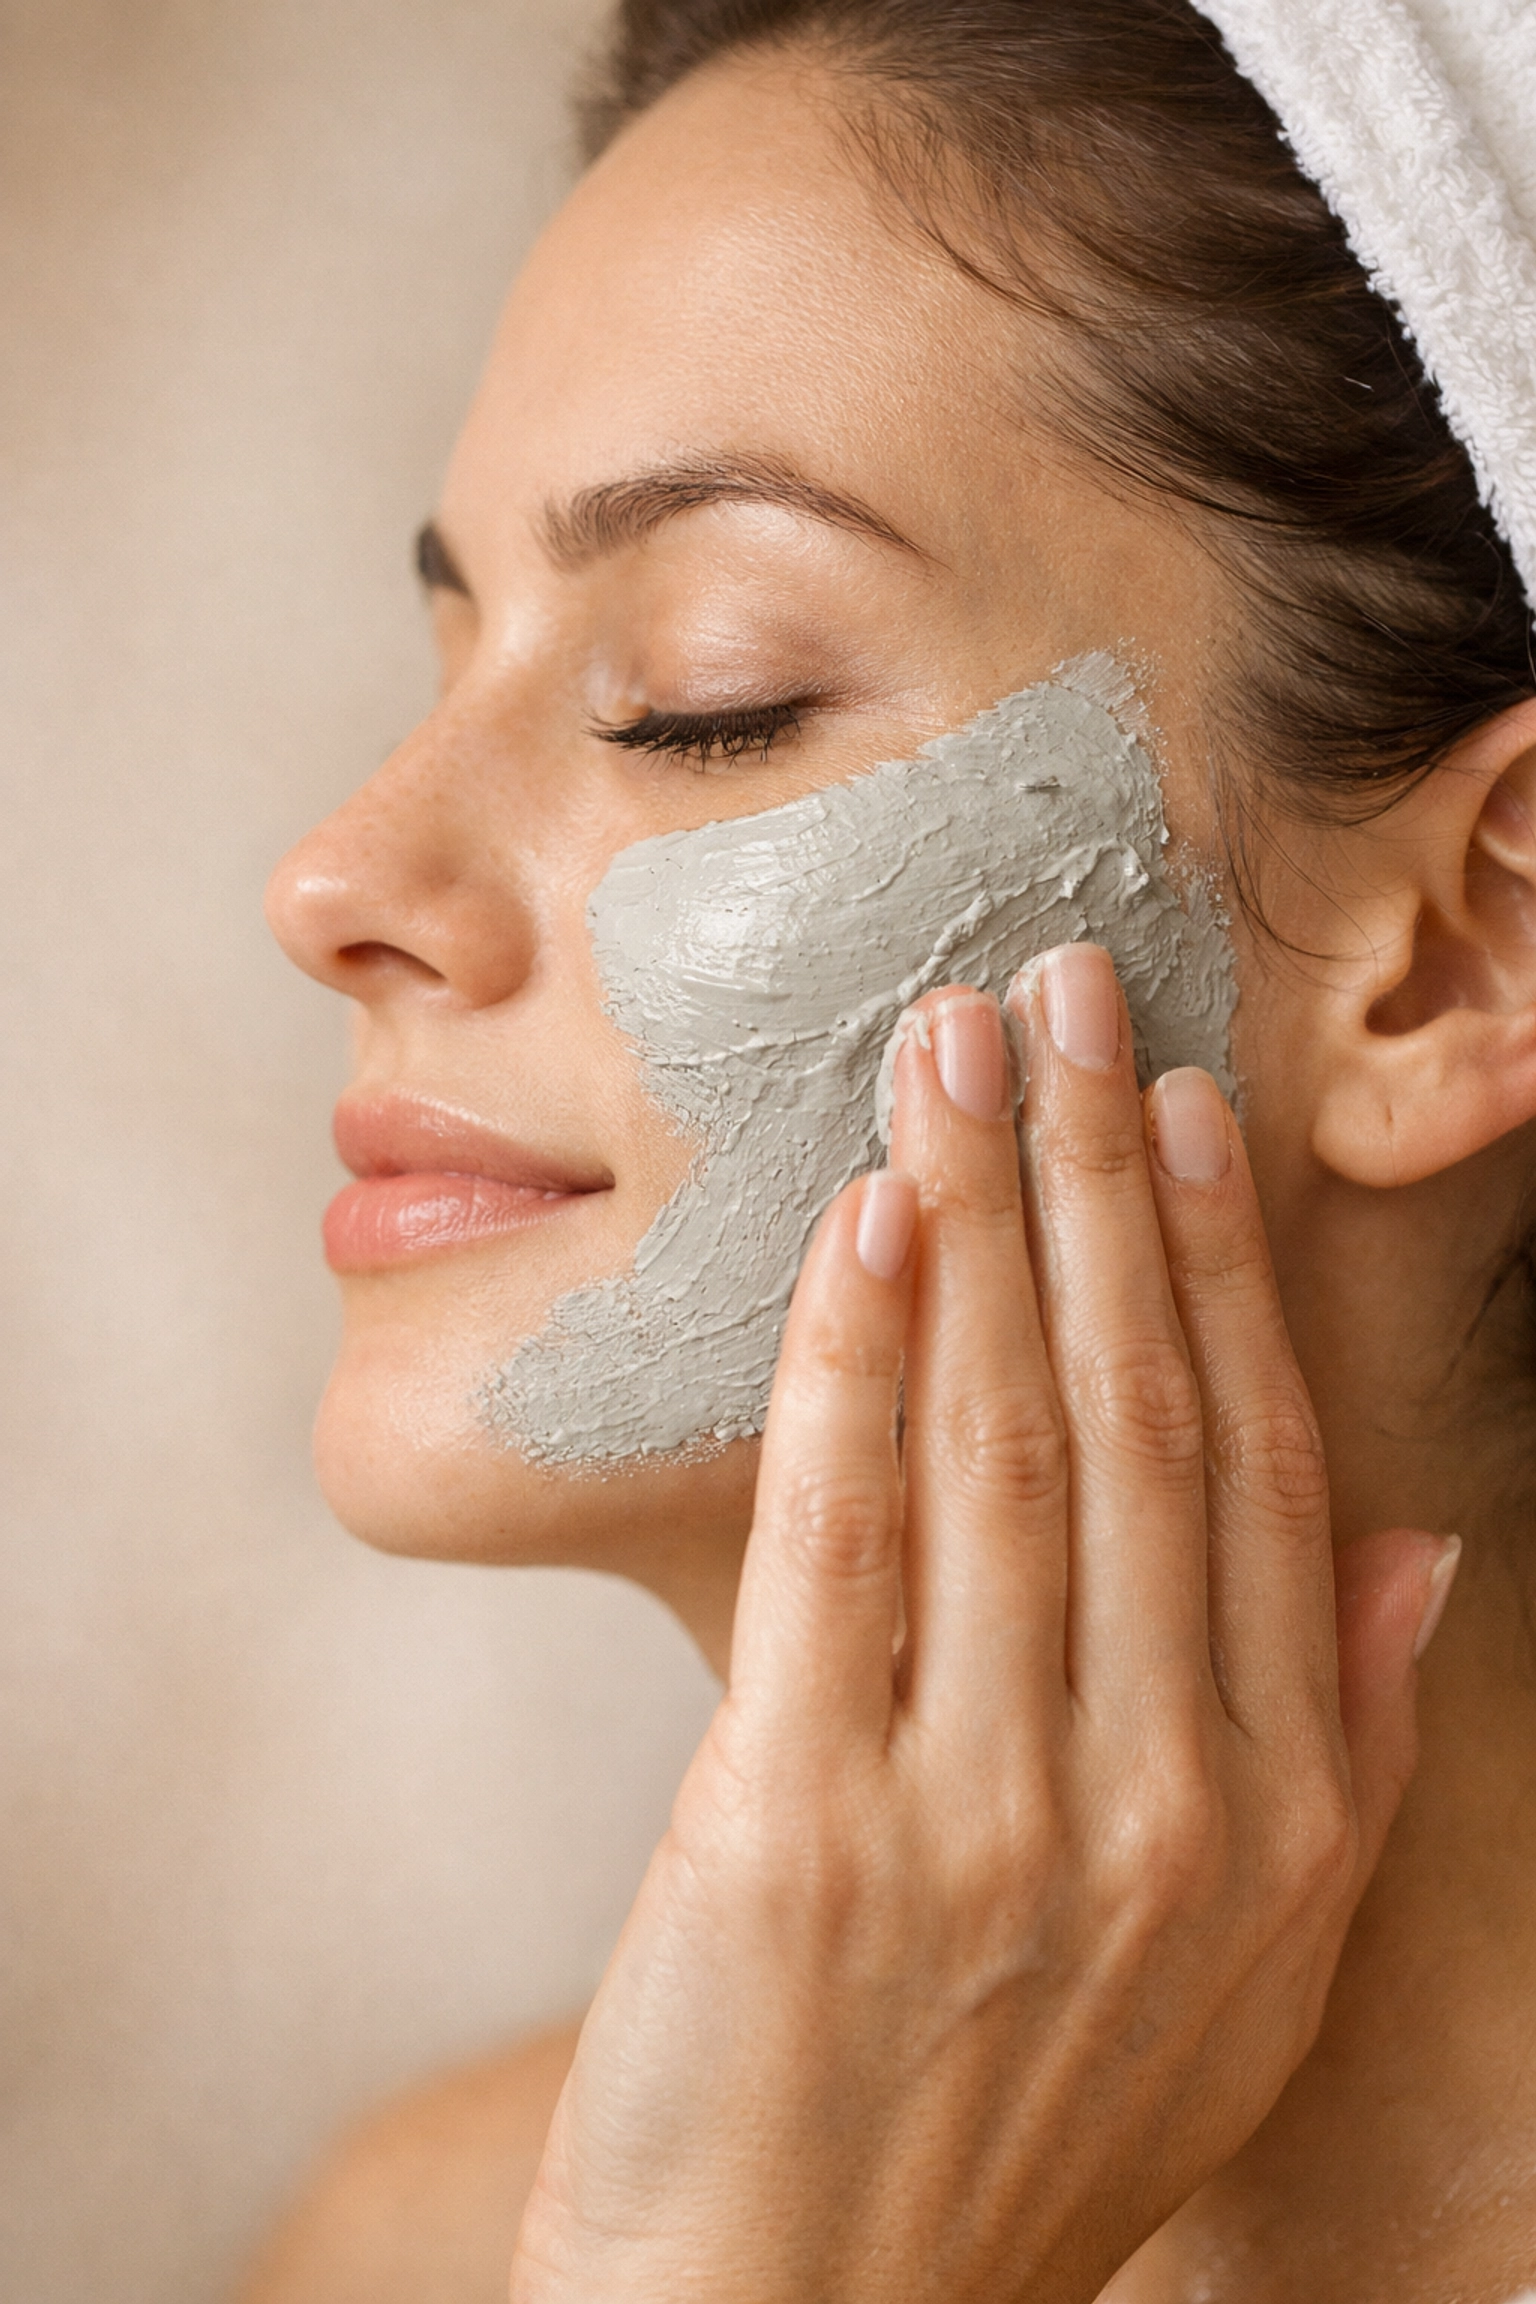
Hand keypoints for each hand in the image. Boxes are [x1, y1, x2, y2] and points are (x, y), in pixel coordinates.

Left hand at [509, 944, 1455, 2303]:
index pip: (1267, 1476)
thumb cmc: (1009, 2131)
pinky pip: (846, 1537)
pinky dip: (859, 1358)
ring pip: (1009, 1442)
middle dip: (1104, 1182)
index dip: (1227, 1272)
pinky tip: (866, 1220)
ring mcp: (989, 1814)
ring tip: (962, 1048)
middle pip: (1147, 1418)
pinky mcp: (803, 1823)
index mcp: (1279, 1820)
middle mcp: (1163, 1800)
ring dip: (987, 1216)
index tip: (1188, 1114)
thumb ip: (1353, 1751)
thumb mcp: (1248, 1981)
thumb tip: (1427, 1544)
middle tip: (1067, 992)